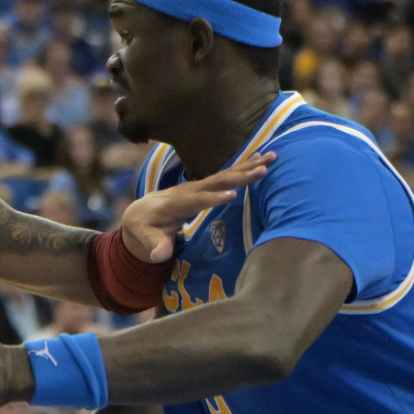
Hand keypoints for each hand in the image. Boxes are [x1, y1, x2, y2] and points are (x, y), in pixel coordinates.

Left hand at [122, 151, 275, 262]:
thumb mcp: (144, 238)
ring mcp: (198, 186)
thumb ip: (154, 245)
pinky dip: (246, 166)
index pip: (195, 201)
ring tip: (271, 157)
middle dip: (239, 176)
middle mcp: (189, 190)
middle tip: (262, 169)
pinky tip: (262, 158)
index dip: (212, 199)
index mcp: (175, 204)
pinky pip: (228, 175)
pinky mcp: (206, 186)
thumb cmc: (144, 228)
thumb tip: (159, 256)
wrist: (141, 211)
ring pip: (226, 175)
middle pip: (216, 182)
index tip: (232, 196)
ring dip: (249, 166)